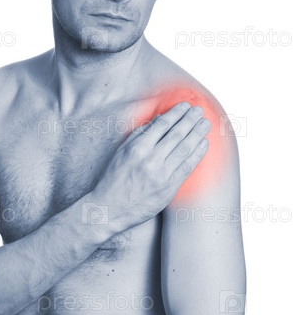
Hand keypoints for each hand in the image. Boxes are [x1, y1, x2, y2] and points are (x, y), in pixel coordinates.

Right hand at [91, 103, 210, 230]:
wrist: (110, 208)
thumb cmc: (113, 179)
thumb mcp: (121, 152)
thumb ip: (139, 134)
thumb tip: (158, 119)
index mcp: (137, 148)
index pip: (162, 125)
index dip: (176, 113)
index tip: (185, 106)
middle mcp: (150, 159)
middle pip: (176, 134)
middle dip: (190, 120)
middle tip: (199, 111)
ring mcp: (161, 174)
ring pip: (185, 149)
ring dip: (198, 134)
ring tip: (205, 123)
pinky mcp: (169, 188)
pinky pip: (187, 167)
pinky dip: (197, 154)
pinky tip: (204, 144)